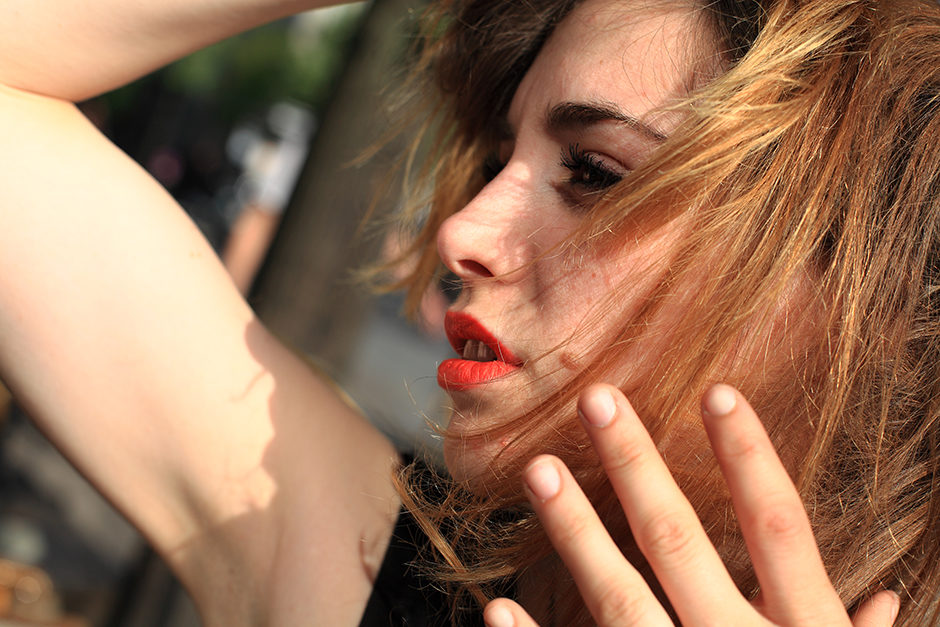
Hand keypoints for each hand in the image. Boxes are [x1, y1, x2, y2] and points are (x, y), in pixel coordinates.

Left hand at [483, 384, 899, 625]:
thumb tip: (887, 598)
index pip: (780, 526)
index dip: (750, 456)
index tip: (716, 391)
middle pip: (679, 541)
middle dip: (637, 466)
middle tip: (596, 398)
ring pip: (618, 598)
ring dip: (576, 530)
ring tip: (538, 470)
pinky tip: (497, 610)